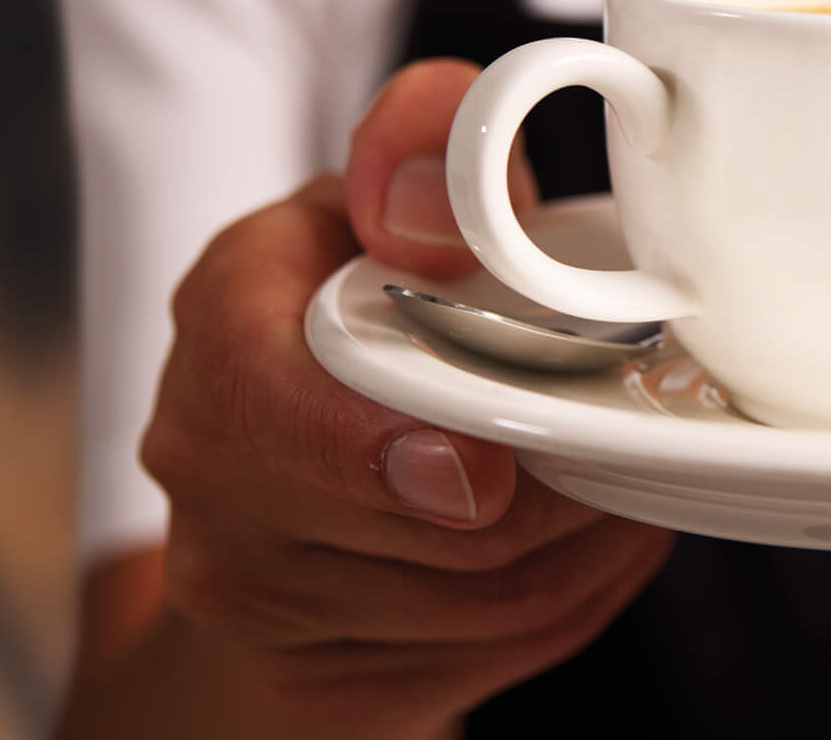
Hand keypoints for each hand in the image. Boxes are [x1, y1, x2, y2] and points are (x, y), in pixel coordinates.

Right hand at [118, 61, 672, 737]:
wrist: (280, 478)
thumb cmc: (352, 309)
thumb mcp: (383, 195)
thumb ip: (422, 145)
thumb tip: (435, 195)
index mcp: (224, 323)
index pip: (265, 400)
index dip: (373, 449)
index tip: (481, 470)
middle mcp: (211, 465)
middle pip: (404, 524)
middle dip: (540, 491)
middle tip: (614, 440)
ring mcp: (253, 588)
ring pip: (472, 600)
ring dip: (580, 541)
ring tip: (619, 474)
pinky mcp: (317, 684)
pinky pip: (490, 651)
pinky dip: (573, 593)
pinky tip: (591, 533)